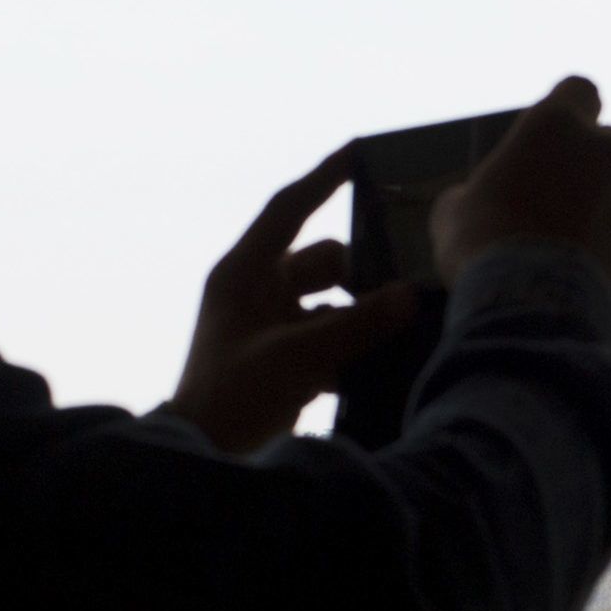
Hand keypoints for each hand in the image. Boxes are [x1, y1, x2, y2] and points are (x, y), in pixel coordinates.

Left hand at [157, 150, 420, 453]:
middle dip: (361, 274)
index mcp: (242, 273)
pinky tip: (383, 361)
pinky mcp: (280, 357)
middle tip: (405, 285)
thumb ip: (357, 325)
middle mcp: (254, 291)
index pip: (289, 209)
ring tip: (401, 328)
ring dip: (360, 316)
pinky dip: (351, 346)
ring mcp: (267, 324)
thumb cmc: (232, 399)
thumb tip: (408, 296)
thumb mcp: (298, 357)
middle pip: (323, 260)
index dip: (325, 177)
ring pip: (330, 301)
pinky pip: (328, 336)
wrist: (202, 459)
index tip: (363, 151)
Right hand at [432, 75, 610, 307]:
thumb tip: (481, 199)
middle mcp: (605, 149)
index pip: (578, 91)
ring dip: (598, 211)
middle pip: (602, 144)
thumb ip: (480, 187)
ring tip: (563, 253)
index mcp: (556, 125)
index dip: (566, 111)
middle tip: (549, 202)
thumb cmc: (484, 249)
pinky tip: (582, 278)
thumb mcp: (454, 210)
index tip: (551, 137)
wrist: (533, 313)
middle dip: (581, 166)